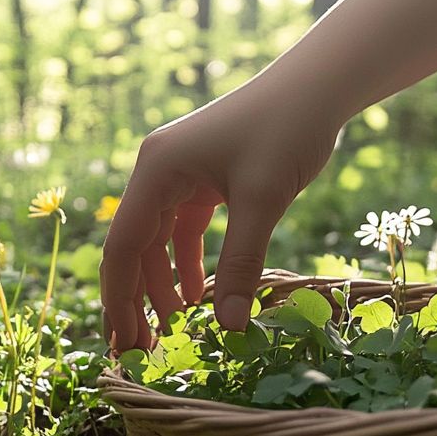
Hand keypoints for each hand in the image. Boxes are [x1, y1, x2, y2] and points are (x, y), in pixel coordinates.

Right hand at [100, 67, 342, 350]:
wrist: (317, 85)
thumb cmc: (287, 131)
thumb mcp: (262, 202)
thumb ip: (240, 265)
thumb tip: (227, 327)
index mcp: (156, 171)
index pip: (123, 246)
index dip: (119, 299)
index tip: (122, 344)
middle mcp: (156, 171)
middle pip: (134, 247)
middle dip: (137, 299)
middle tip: (141, 350)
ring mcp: (177, 174)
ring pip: (158, 242)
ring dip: (163, 285)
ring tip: (173, 330)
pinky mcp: (201, 178)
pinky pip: (184, 230)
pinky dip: (189, 264)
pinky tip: (200, 297)